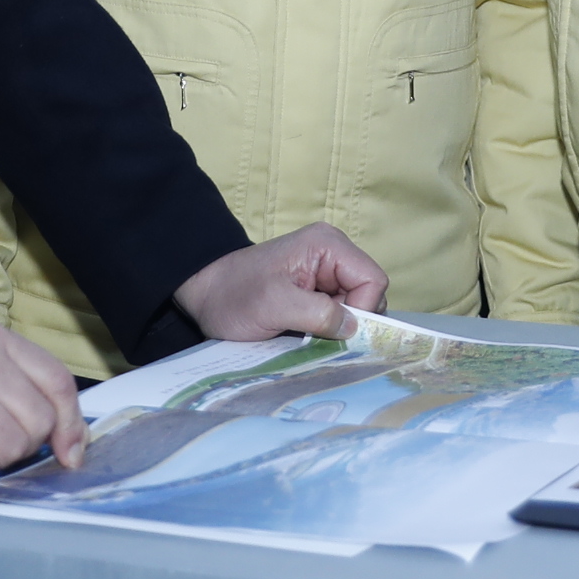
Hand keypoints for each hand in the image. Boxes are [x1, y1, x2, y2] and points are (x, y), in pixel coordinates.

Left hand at [174, 223, 388, 343]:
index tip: (334, 331)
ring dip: (336, 327)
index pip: (373, 280)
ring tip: (306, 333)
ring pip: (356, 308)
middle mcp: (333, 254)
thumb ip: (318, 314)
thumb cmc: (234, 296)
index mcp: (328, 245)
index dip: (363, 310)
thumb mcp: (274, 305)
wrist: (204, 296)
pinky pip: (339, 314)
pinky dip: (328, 329)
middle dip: (350, 320)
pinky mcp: (317, 291)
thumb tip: (355, 328)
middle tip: (316, 333)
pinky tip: (304, 334)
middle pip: (369, 294)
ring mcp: (326, 273)